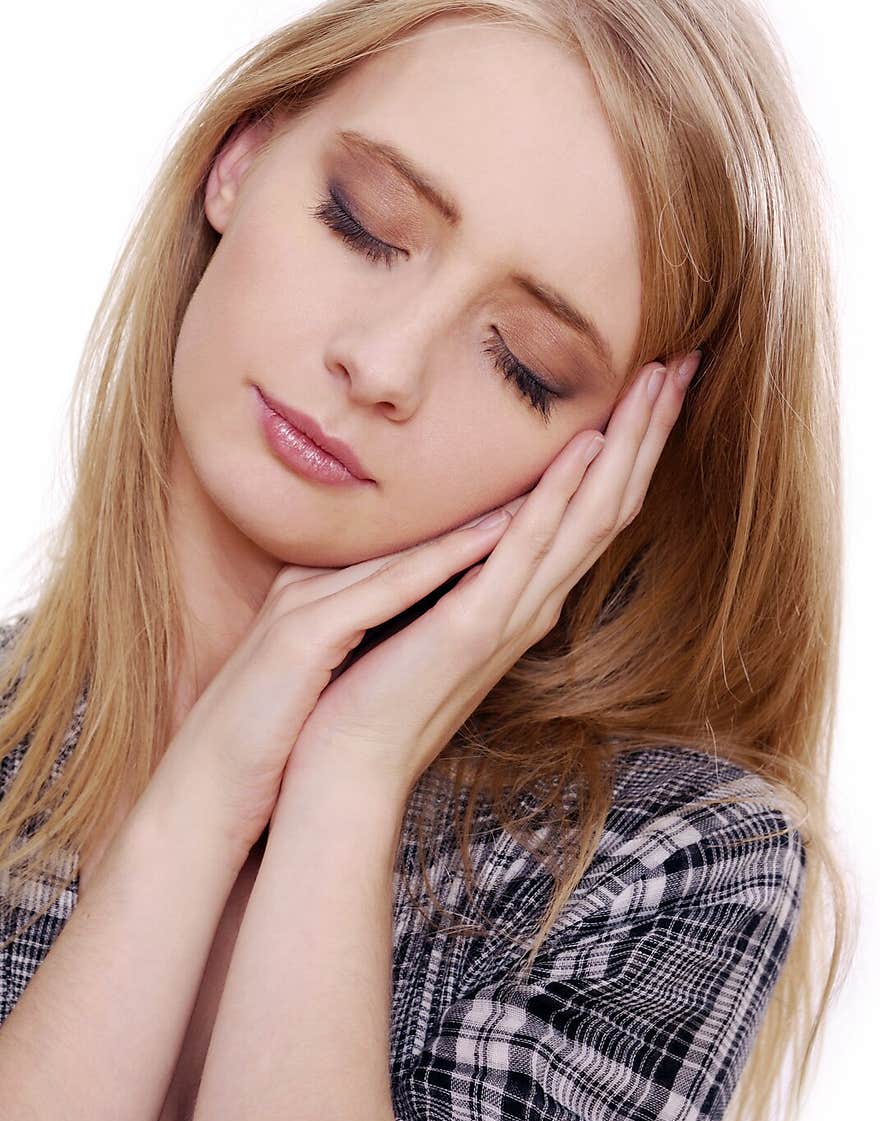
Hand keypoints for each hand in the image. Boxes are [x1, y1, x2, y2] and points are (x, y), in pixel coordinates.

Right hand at [160, 480, 538, 859]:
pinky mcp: (302, 635)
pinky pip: (384, 590)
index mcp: (320, 594)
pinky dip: (441, 562)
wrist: (206, 791)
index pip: (409, 549)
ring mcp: (306, 603)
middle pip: (417, 534)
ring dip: (485, 514)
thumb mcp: (321, 677)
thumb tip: (409, 637)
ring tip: (555, 478)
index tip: (542, 499)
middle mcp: (314, 584)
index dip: (474, 522)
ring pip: (410, 549)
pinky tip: (495, 536)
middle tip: (566, 463)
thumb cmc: (269, 742)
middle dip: (495, 502)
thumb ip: (357, 643)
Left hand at [281, 354, 700, 801]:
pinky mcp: (474, 627)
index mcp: (523, 592)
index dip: (631, 444)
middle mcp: (533, 600)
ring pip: (588, 517)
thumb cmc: (377, 681)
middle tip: (686, 361)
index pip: (591, 506)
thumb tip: (466, 507)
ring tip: (658, 382)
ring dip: (626, 446)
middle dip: (650, 430)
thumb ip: (457, 560)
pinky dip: (560, 496)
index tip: (656, 381)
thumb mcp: (426, 601)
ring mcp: (511, 614)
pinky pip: (527, 550)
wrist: (348, 759)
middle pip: (611, 501)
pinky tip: (587, 448)